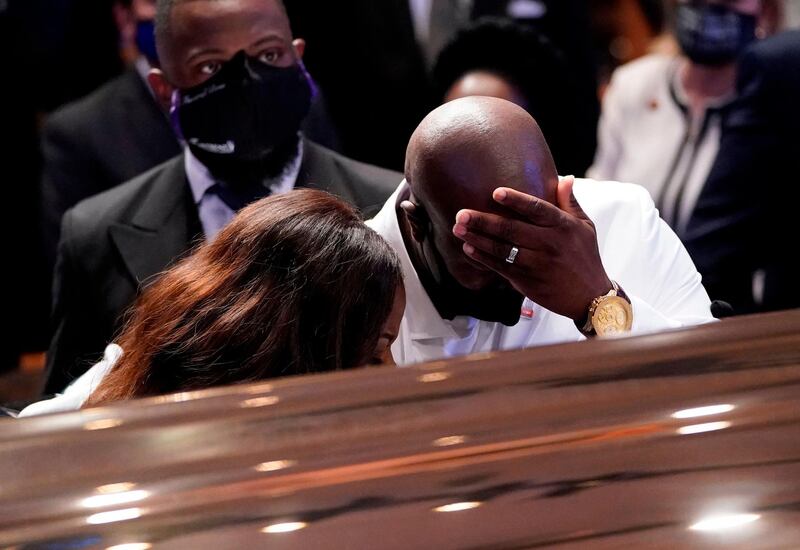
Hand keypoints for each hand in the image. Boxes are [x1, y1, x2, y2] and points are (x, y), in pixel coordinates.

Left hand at [452, 176, 611, 320]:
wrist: (590, 297)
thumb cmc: (586, 257)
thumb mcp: (585, 226)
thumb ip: (569, 202)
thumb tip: (563, 177)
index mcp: (563, 226)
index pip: (537, 209)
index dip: (516, 201)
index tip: (496, 192)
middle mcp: (549, 244)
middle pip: (512, 229)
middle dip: (483, 221)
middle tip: (461, 213)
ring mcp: (537, 264)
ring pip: (501, 249)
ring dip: (477, 239)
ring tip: (458, 229)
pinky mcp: (527, 281)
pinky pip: (500, 268)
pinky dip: (483, 258)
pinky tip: (468, 249)